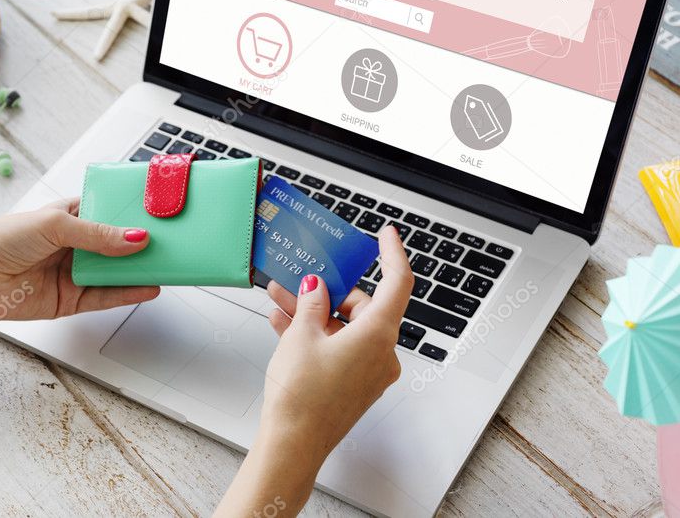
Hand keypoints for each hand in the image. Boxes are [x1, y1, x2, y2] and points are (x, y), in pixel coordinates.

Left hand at [0, 198, 159, 321]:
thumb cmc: (2, 241)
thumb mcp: (54, 225)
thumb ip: (98, 234)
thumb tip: (134, 239)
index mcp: (70, 216)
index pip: (109, 211)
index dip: (132, 213)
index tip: (158, 212)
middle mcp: (75, 244)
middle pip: (117, 243)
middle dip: (142, 243)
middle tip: (171, 240)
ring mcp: (74, 272)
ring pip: (116, 271)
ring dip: (140, 269)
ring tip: (168, 265)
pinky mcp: (72, 300)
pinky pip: (106, 296)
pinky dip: (129, 293)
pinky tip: (148, 287)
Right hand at [214, 227, 411, 516]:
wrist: (293, 444)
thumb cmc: (302, 397)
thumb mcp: (301, 335)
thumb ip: (311, 302)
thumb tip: (317, 287)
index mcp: (378, 335)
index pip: (398, 282)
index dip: (392, 253)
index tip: (386, 235)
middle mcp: (381, 353)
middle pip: (363, 306)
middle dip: (328, 291)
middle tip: (302, 278)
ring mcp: (368, 371)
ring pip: (345, 327)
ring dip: (315, 312)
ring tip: (281, 300)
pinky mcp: (353, 384)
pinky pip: (338, 347)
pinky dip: (316, 334)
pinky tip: (284, 324)